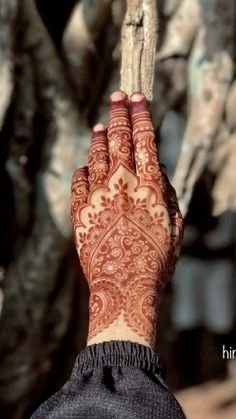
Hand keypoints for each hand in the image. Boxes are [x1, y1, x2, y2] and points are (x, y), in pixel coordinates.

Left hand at [71, 91, 182, 346]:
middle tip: (118, 95)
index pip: (145, 141)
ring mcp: (100, 196)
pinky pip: (80, 180)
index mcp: (151, 187)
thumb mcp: (175, 229)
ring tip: (102, 123)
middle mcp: (124, 185)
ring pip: (98, 155)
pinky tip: (87, 164)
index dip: (141, 115)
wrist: (124, 287)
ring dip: (100, 136)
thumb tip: (160, 173)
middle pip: (119, 139)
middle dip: (119, 112)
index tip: (138, 97)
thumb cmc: (155, 261)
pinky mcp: (81, 211)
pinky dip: (84, 168)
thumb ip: (168, 196)